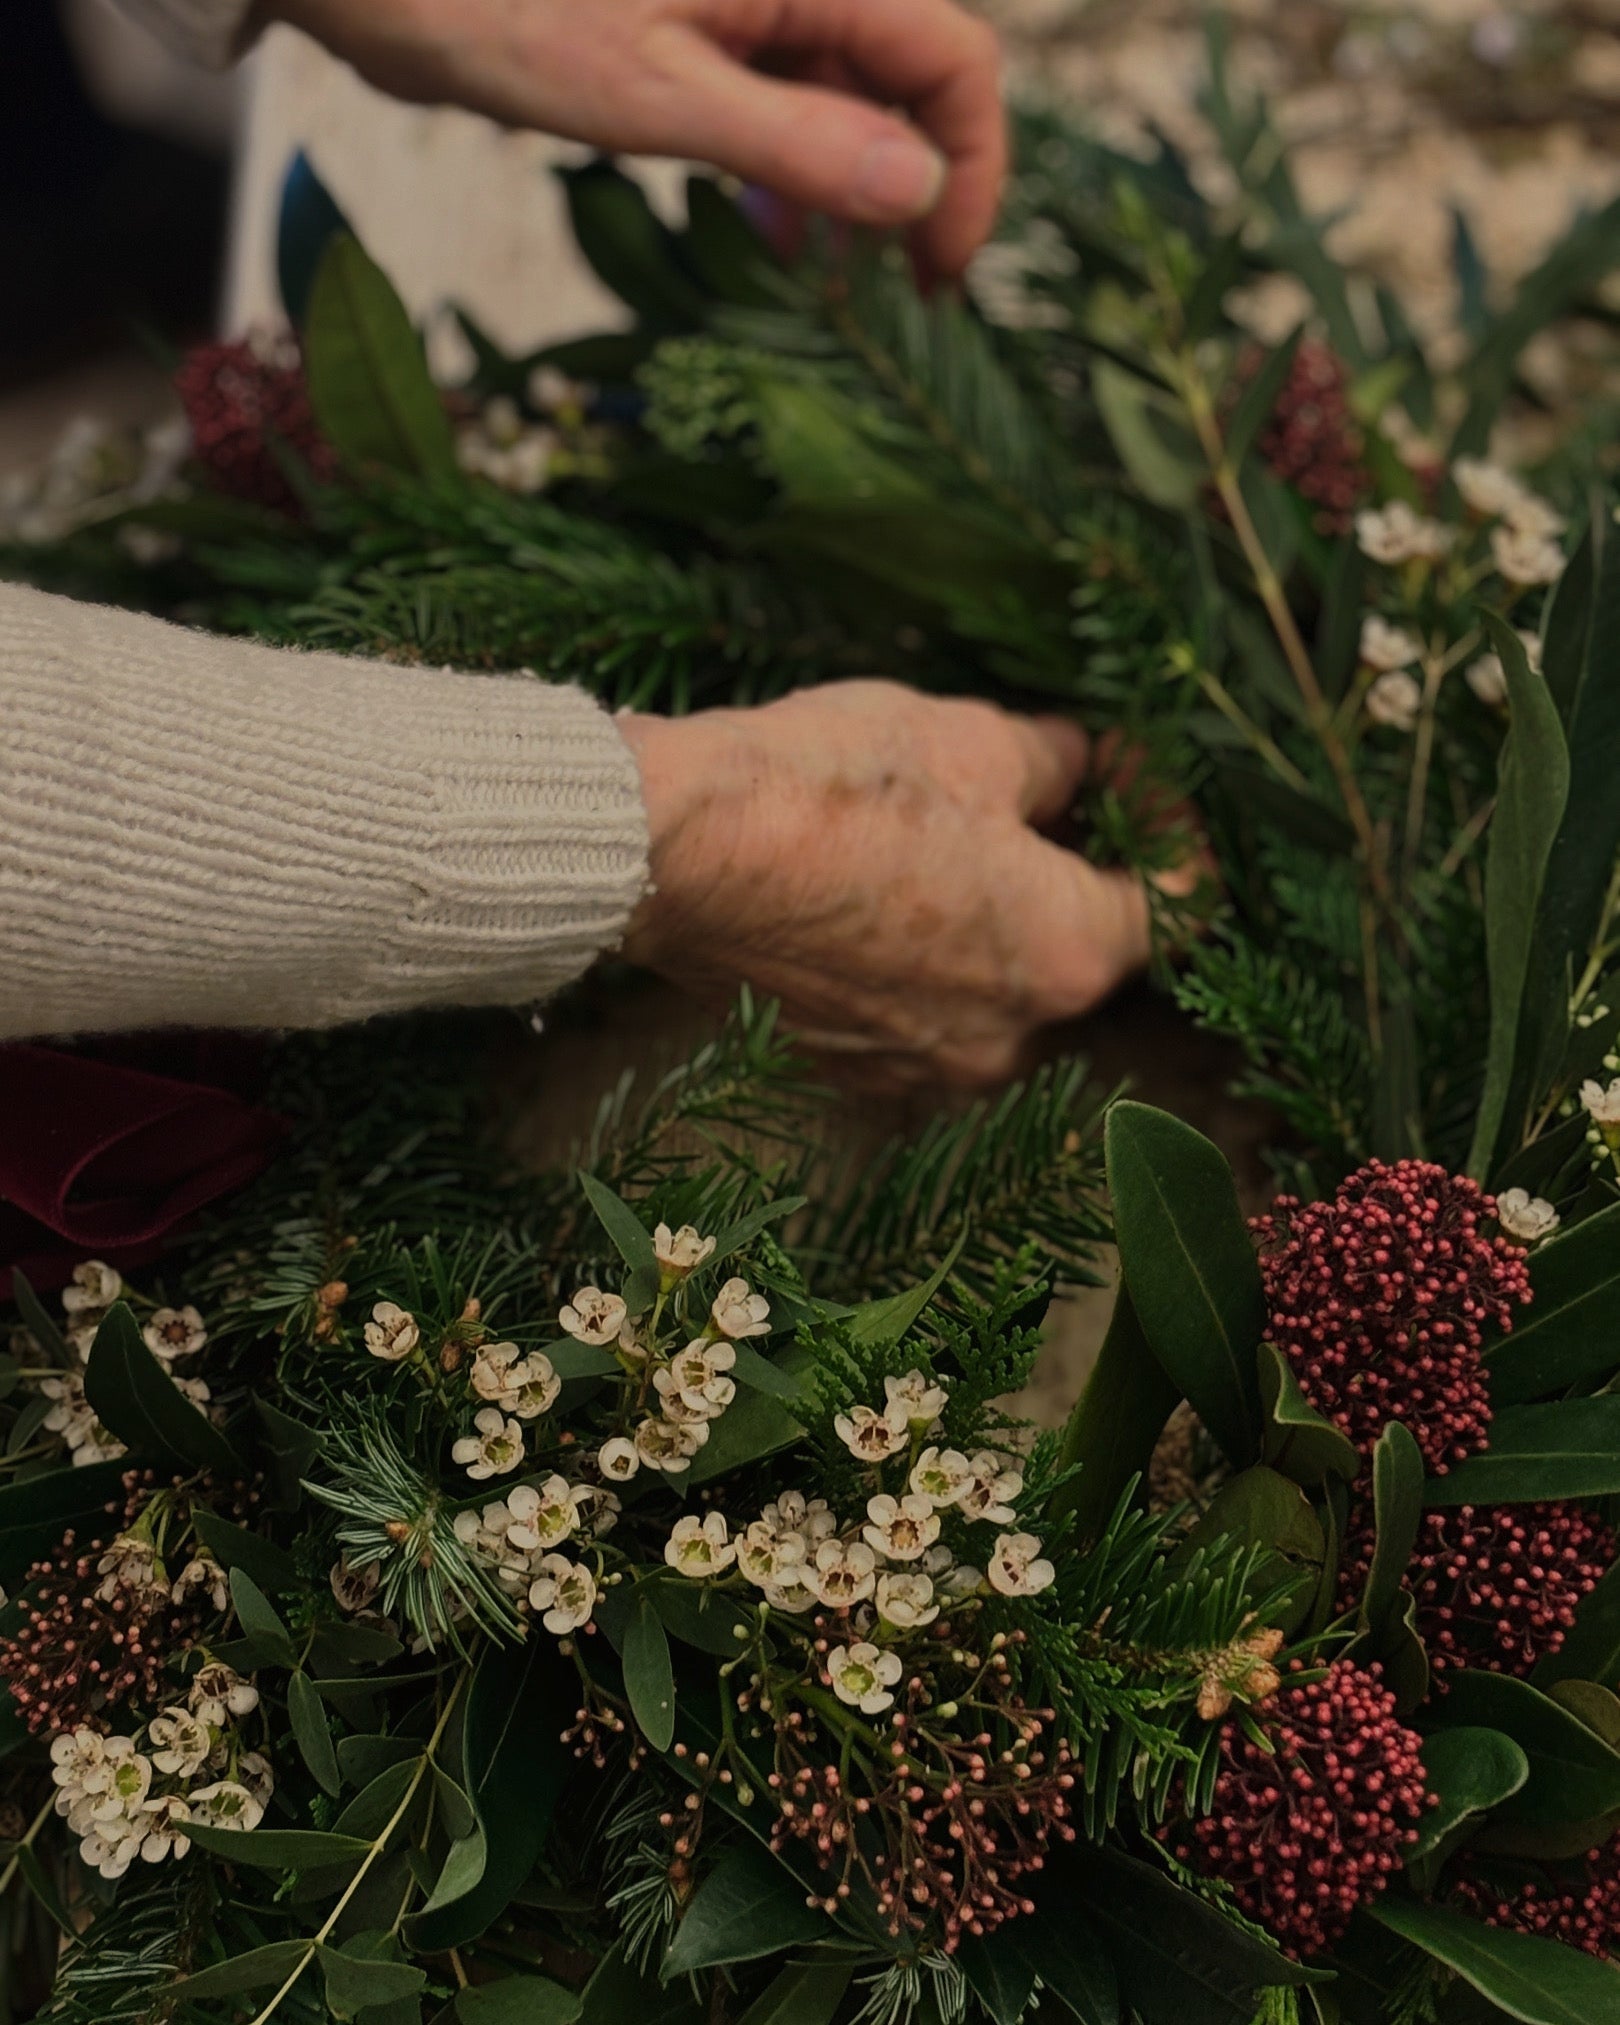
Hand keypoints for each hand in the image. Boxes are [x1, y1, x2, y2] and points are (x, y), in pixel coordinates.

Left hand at [266, 0, 1004, 278]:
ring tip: (818, 272)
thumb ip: (797, 141)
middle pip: (908, 74)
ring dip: (849, 182)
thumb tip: (917, 192)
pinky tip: (763, 222)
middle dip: (911, 186)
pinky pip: (783, 87)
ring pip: (847, 87)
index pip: (952, 60)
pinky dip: (789, 160)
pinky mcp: (698, 19)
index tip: (938, 273)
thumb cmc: (499, 6)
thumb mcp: (657, 94)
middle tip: (891, 296)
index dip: (968, 171)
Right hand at [617, 682, 1156, 1088]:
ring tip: (949, 834)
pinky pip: (918, 1011)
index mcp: (1066, 953)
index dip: (1169, 824)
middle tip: (1044, 788)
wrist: (670, 852)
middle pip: (1081, 950)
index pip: (1176, 904)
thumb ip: (1058, 764)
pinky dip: (921, 957)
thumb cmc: (831, 787)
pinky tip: (881, 887)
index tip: (1129, 770)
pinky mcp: (848, 1069)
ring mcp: (923, 1066)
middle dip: (1074, 866)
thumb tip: (1077, 769)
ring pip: (996, 985)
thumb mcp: (973, 737)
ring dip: (993, 916)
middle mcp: (1009, 1036)